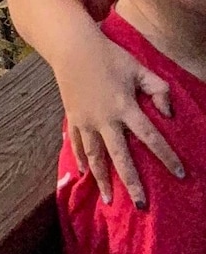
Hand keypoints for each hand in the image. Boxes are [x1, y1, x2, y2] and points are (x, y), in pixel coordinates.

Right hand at [70, 41, 187, 203]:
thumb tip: (168, 114)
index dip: (167, 157)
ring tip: (109, 200)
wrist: (72, 48)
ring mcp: (86, 120)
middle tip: (141, 205)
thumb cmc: (110, 56)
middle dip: (132, 182)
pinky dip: (81, 160)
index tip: (181, 174)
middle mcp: (104, 119)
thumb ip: (159, 90)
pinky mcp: (73, 118)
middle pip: (120, 157)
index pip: (150, 137)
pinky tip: (85, 175)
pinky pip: (77, 144)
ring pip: (96, 156)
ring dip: (103, 179)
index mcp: (125, 107)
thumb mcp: (140, 69)